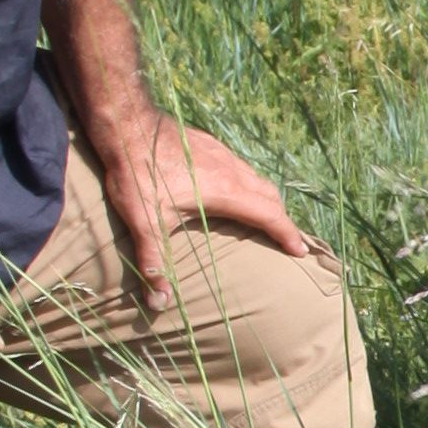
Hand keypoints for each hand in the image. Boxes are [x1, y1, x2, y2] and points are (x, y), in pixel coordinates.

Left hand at [92, 108, 315, 310]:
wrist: (127, 124)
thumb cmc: (138, 173)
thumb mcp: (145, 223)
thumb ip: (154, 263)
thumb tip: (159, 303)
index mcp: (226, 191)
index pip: (270, 215)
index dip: (288, 234)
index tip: (300, 250)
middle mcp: (231, 170)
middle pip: (269, 195)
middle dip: (281, 218)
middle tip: (284, 239)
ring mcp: (221, 153)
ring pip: (256, 178)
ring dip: (265, 200)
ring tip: (261, 218)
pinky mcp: (209, 144)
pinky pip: (240, 167)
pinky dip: (248, 184)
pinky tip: (230, 191)